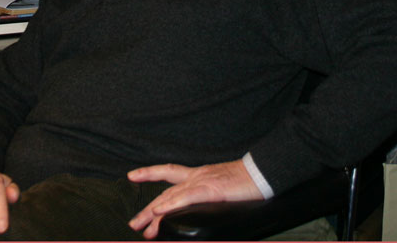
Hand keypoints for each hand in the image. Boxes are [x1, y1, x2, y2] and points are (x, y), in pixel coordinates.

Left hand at [127, 160, 262, 238]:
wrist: (263, 171)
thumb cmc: (249, 180)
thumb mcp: (224, 188)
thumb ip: (211, 196)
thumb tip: (205, 208)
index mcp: (199, 174)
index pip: (169, 172)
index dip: (150, 173)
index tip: (133, 175)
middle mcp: (196, 176)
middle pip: (165, 192)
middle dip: (147, 209)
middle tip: (134, 223)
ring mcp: (202, 181)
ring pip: (171, 197)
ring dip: (153, 213)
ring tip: (141, 226)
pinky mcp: (210, 189)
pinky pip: (185, 198)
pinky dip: (170, 205)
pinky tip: (159, 213)